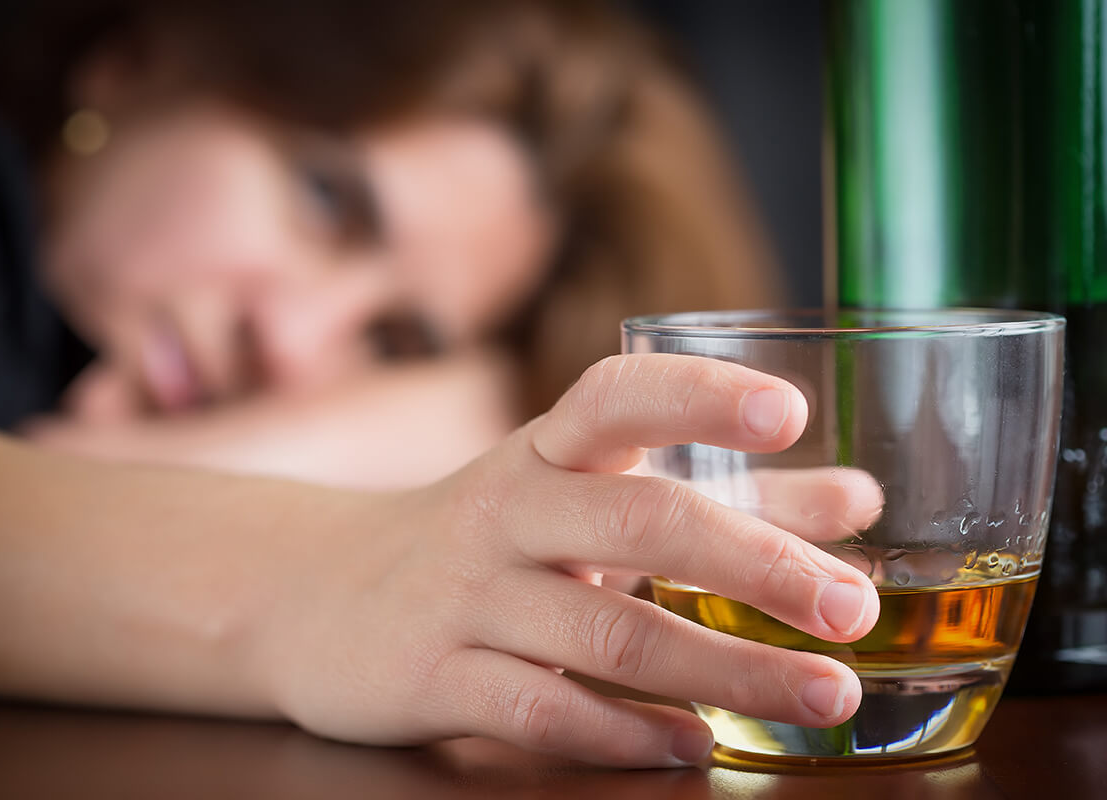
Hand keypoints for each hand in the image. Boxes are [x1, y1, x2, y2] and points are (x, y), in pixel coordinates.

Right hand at [252, 353, 879, 766]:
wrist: (314, 591)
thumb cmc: (485, 537)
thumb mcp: (583, 498)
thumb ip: (723, 497)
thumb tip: (856, 498)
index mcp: (545, 451)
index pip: (616, 396)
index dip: (698, 394)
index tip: (788, 412)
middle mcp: (506, 510)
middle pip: (638, 522)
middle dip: (754, 563)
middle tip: (850, 609)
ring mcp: (467, 596)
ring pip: (607, 633)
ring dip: (723, 668)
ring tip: (822, 696)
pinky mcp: (434, 677)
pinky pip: (540, 711)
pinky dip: (625, 732)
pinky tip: (694, 744)